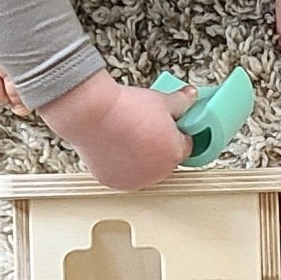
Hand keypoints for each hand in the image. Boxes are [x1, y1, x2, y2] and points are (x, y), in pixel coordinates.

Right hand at [38, 69, 197, 188]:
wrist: (91, 113)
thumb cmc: (124, 109)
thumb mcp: (161, 100)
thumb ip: (182, 102)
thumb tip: (190, 97)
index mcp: (173, 154)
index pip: (185, 146)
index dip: (177, 133)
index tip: (170, 126)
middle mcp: (156, 173)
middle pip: (165, 160)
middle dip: (159, 145)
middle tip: (147, 128)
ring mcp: (134, 180)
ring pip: (144, 169)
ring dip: (141, 158)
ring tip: (131, 136)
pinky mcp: (113, 182)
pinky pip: (124, 174)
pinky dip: (123, 164)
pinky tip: (118, 146)